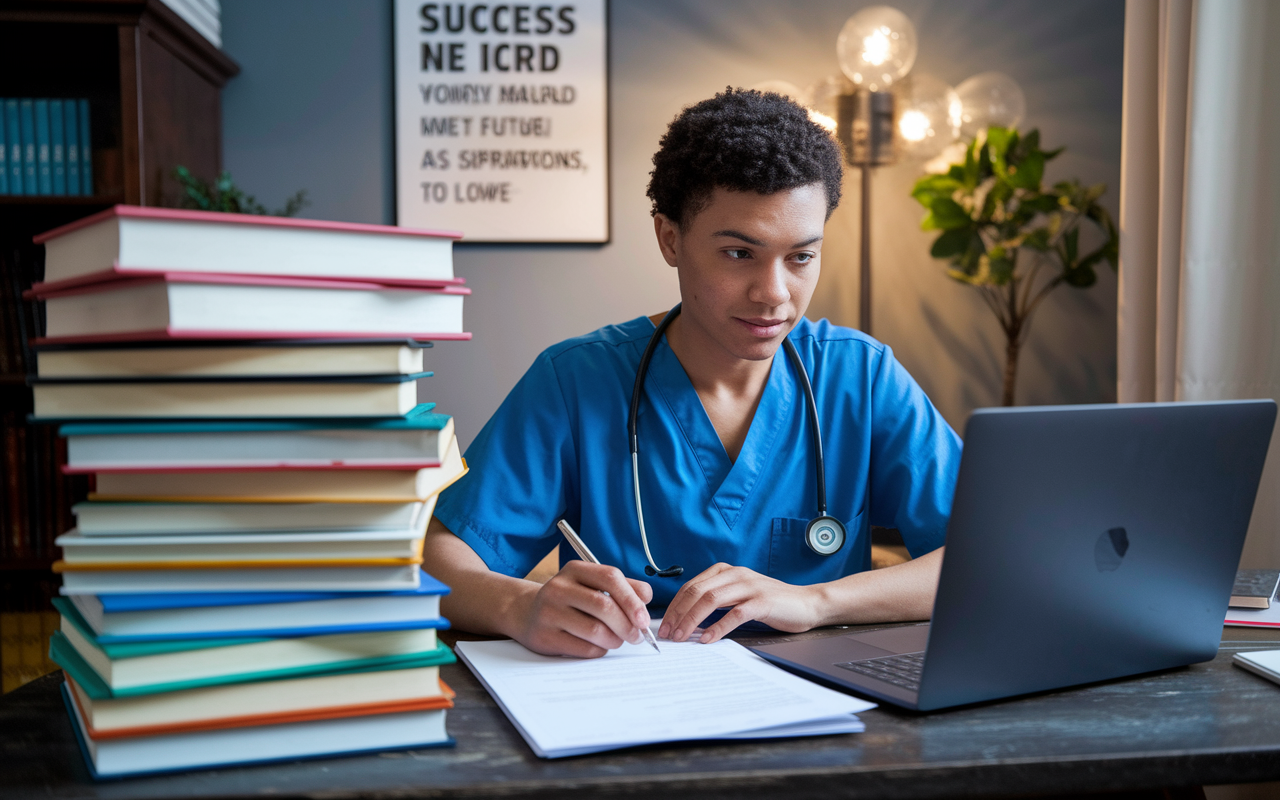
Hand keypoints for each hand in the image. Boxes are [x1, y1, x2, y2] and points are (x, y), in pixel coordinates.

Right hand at [516, 560, 654, 657]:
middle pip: (604, 606)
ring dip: (615, 639)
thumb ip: (623, 587)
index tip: (644, 619)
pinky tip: (599, 646)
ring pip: (596, 630)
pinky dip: (600, 650)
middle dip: (627, 625)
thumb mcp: (592, 585)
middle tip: (637, 636)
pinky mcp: (545, 637)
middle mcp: (559, 587)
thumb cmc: (570, 600)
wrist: (527, 614)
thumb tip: (646, 597)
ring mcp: (549, 612)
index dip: (632, 599)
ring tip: (617, 640)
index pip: (610, 577)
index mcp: (575, 569)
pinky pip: (584, 649)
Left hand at [658, 563, 823, 643]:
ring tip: (682, 637)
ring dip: (692, 620)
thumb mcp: (739, 595)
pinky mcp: (762, 602)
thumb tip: (688, 619)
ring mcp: (749, 586)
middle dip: (678, 614)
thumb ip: (717, 601)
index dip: (674, 605)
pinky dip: (718, 627)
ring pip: (711, 600)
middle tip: (668, 633)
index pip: (691, 586)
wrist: (807, 603)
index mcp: (725, 571)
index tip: (665, 624)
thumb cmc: (771, 603)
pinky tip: (708, 639)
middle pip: (696, 592)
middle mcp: (735, 574)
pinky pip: (734, 614)